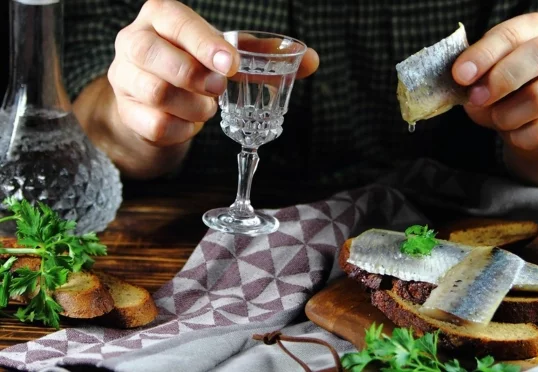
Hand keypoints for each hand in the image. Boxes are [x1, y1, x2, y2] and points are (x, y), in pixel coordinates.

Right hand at [107, 0, 318, 146]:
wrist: (156, 100)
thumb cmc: (194, 66)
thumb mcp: (226, 54)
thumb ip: (264, 55)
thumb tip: (312, 60)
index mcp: (161, 17)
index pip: (175, 21)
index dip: (203, 42)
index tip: (230, 65)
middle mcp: (133, 41)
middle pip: (152, 55)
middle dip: (194, 76)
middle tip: (218, 89)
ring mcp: (124, 77)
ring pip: (156, 93)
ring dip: (194, 107)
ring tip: (208, 108)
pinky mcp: (126, 112)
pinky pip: (156, 125)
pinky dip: (184, 129)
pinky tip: (191, 123)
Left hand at [452, 12, 537, 152]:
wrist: (533, 130)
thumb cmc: (506, 96)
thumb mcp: (484, 82)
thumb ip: (475, 81)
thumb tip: (468, 89)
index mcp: (535, 29)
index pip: (512, 33)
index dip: (484, 54)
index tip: (460, 75)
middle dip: (502, 79)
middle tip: (477, 98)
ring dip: (508, 114)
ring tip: (498, 120)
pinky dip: (523, 136)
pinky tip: (515, 136)